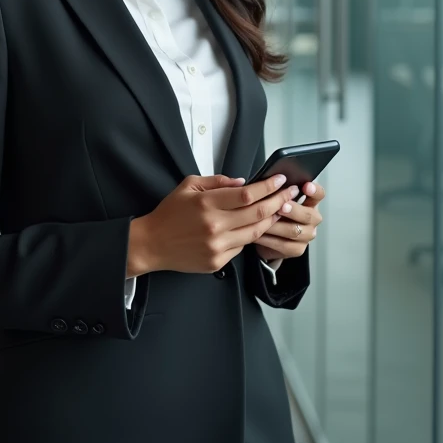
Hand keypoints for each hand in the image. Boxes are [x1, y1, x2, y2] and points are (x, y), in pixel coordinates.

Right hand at [130, 173, 298, 275]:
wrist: (152, 244)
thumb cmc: (169, 213)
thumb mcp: (188, 186)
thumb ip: (217, 182)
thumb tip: (243, 183)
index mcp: (207, 203)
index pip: (247, 194)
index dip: (268, 187)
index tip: (280, 179)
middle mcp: (214, 226)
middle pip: (257, 213)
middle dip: (279, 201)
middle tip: (291, 192)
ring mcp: (217, 246)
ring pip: (255, 232)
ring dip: (271, 220)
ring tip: (281, 209)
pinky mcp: (218, 262)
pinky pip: (242, 247)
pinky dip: (251, 235)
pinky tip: (257, 226)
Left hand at [254, 180, 324, 261]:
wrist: (270, 238)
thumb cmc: (274, 212)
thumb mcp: (278, 199)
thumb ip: (279, 191)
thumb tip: (270, 180)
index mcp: (310, 203)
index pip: (319, 194)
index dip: (314, 190)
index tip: (305, 186)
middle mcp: (312, 219)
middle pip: (308, 215)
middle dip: (293, 210)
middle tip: (281, 206)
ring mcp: (307, 235)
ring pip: (294, 231)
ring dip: (276, 225)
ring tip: (262, 220)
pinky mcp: (297, 250)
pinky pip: (283, 245)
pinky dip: (269, 239)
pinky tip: (258, 234)